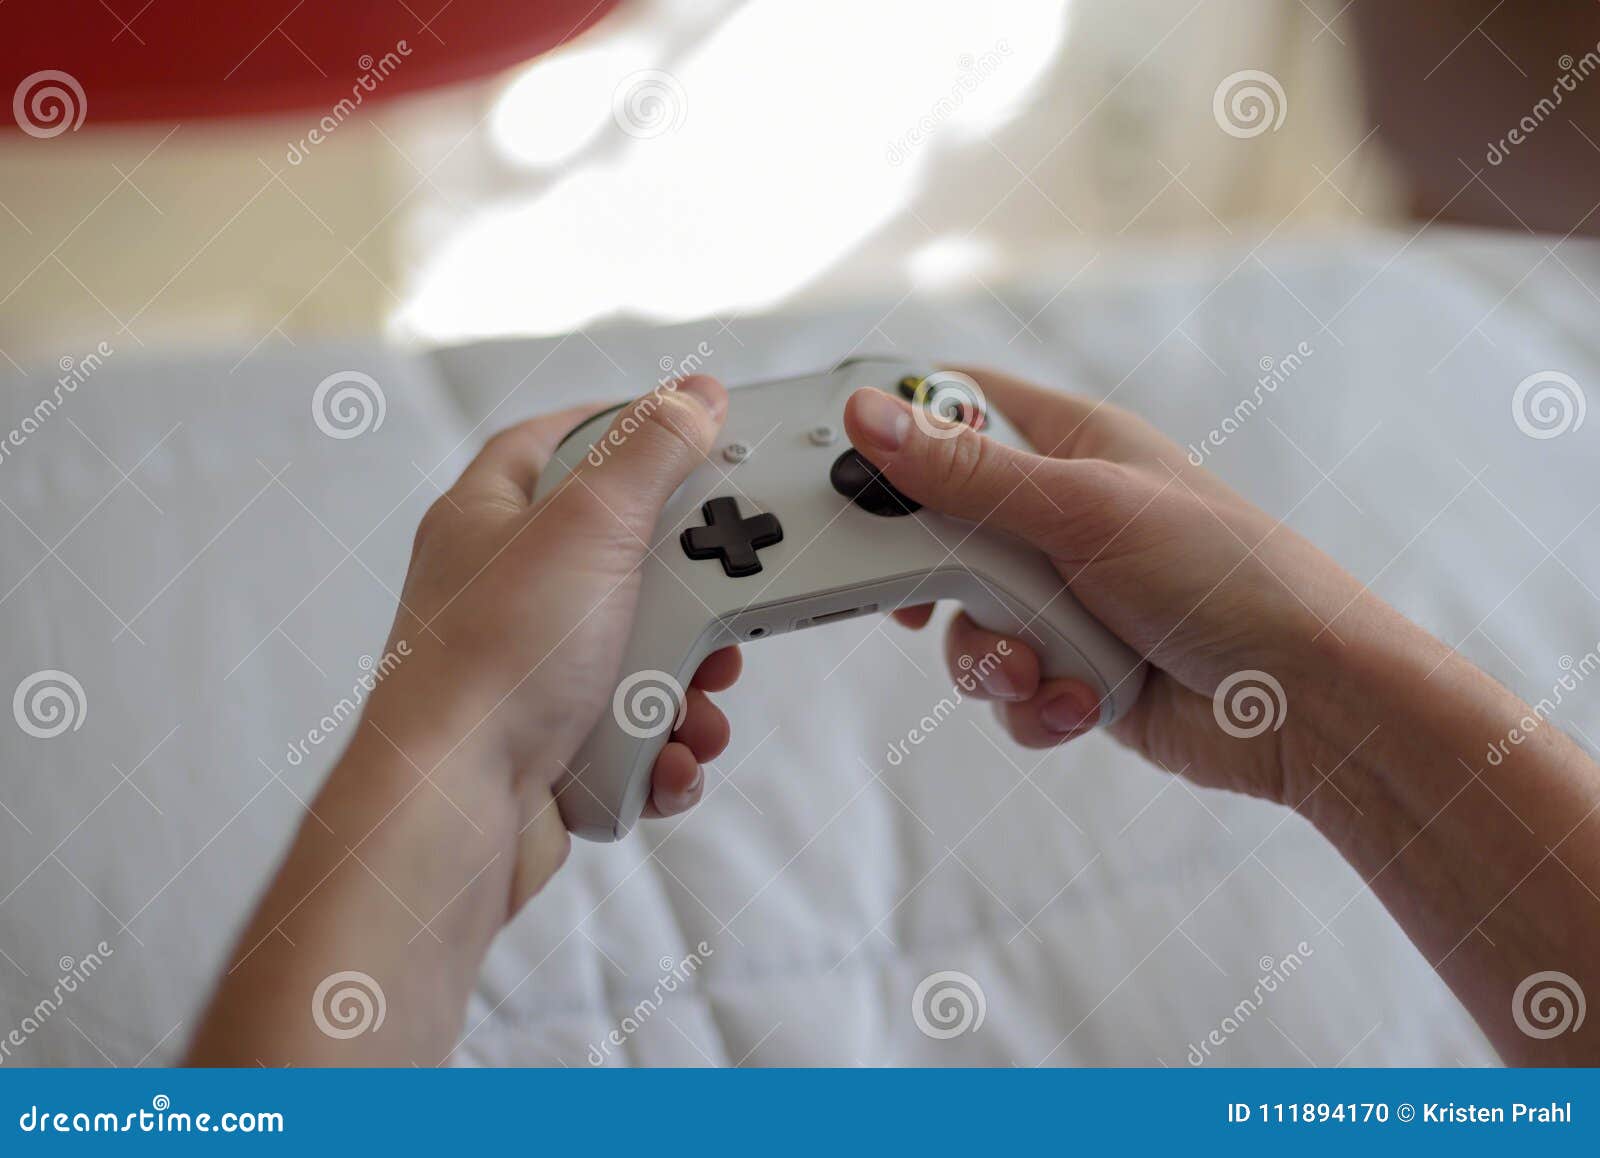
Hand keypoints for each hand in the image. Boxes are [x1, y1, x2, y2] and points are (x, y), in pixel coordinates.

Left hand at [365, 375, 738, 905]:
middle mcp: (502, 592)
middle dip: (688, 591)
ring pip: (639, 655)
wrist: (455, 809)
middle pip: (622, 559)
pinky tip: (670, 755)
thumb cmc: (492, 663)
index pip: (554, 442)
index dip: (621, 428)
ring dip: (689, 682)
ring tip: (699, 700)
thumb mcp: (589, 526)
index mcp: (488, 520)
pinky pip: (634, 731)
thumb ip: (651, 452)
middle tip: (723, 598)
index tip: (687, 433)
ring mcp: (527, 672)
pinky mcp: (553, 744)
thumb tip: (695, 396)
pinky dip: (665, 746)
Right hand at [842, 367, 1379, 805]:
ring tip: (1044, 666)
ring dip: (994, 657)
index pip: (957, 406)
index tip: (848, 473)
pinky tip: (1086, 703)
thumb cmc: (1221, 574)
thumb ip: (967, 475)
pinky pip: (1008, 686)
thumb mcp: (1082, 510)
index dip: (898, 431)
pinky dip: (1037, 702)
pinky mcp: (1072, 667)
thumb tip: (867, 418)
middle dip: (936, 582)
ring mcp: (1064, 596)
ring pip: (964, 622)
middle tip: (918, 603)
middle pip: (939, 529)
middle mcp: (1059, 517)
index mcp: (1069, 446)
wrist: (1306, 702)